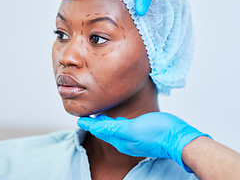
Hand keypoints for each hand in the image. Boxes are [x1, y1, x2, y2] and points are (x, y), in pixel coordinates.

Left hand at [77, 112, 209, 170]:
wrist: (179, 139)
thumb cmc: (157, 132)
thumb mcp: (133, 129)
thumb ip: (115, 128)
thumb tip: (98, 127)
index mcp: (121, 140)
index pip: (101, 131)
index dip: (90, 124)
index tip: (80, 119)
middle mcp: (125, 141)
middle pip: (106, 131)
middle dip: (95, 124)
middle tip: (86, 117)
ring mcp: (134, 139)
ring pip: (114, 130)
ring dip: (104, 124)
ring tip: (97, 117)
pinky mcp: (142, 135)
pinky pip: (124, 129)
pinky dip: (116, 124)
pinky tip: (117, 119)